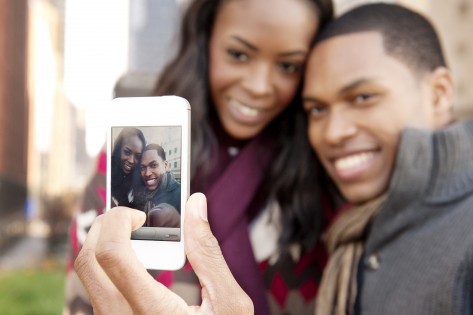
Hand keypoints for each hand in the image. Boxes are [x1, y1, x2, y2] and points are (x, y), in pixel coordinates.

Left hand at [74, 193, 253, 313]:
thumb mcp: (229, 303)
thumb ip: (209, 251)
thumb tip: (195, 205)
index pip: (112, 256)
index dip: (119, 221)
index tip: (140, 215)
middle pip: (88, 261)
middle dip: (105, 226)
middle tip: (133, 218)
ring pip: (87, 275)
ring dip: (106, 244)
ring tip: (138, 238)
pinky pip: (96, 288)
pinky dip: (108, 264)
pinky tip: (136, 261)